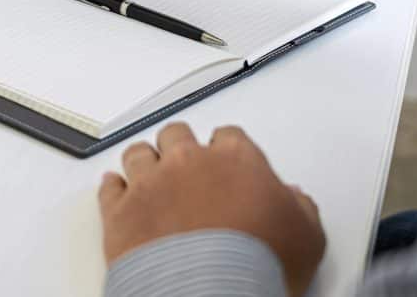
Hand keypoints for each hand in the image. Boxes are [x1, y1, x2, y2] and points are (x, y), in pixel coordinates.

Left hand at [99, 123, 325, 296]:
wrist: (209, 294)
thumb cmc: (256, 264)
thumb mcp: (307, 238)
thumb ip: (301, 209)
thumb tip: (297, 201)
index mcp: (234, 160)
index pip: (229, 136)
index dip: (228, 149)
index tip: (227, 161)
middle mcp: (187, 162)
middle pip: (177, 134)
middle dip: (181, 147)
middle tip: (186, 165)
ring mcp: (149, 184)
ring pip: (139, 153)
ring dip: (145, 162)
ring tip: (149, 174)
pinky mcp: (120, 212)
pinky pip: (109, 187)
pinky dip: (113, 189)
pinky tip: (117, 190)